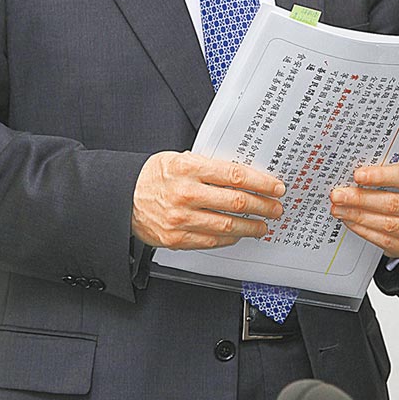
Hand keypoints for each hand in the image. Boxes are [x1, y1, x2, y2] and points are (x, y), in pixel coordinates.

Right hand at [132, 151, 284, 249]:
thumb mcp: (178, 159)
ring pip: (228, 226)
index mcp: (188, 168)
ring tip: (263, 225)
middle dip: (263, 206)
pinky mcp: (177, 239)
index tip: (275, 187)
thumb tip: (242, 175)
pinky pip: (212, 241)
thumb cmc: (153, 177)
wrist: (123, 198)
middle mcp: (185, 194)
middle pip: (236, 202)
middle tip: (275, 207)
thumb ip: (208, 166)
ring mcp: (181, 219)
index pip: (234, 175)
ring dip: (252, 226)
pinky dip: (231, 238)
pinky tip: (239, 234)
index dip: (260, 183)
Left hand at [330, 164, 398, 258]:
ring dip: (358, 216)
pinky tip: (351, 222)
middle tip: (338, 195)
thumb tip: (352, 174)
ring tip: (339, 209)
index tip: (357, 175)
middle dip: (360, 199)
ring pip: (387, 224)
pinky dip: (364, 230)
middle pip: (392, 203)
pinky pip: (386, 240)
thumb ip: (384, 173)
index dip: (380, 176)